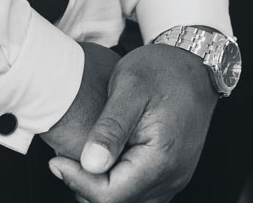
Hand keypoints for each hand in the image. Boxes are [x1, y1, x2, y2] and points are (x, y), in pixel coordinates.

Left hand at [47, 44, 216, 202]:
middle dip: (87, 186)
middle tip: (67, 158)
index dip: (78, 181)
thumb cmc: (163, 70)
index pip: (110, 195)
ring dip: (102, 187)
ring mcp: (174, 178)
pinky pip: (140, 193)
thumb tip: (90, 163)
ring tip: (85, 158)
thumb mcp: (129, 87)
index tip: (58, 161)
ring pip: (128, 202)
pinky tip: (106, 159)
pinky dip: (118, 183)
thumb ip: (110, 127)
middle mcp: (172, 176)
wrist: (194, 64)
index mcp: (161, 158)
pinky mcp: (171, 174)